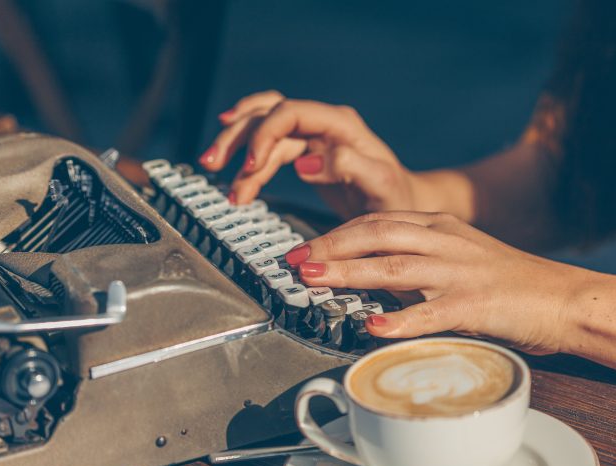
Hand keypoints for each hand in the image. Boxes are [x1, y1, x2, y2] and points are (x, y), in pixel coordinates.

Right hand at [199, 90, 417, 218]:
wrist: (402, 202)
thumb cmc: (396, 197)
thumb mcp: (381, 186)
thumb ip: (350, 169)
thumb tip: (306, 162)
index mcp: (341, 125)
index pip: (290, 113)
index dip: (264, 135)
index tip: (249, 167)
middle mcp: (324, 123)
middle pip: (268, 113)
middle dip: (237, 136)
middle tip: (213, 163)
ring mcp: (313, 134)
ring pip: (263, 126)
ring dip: (236, 146)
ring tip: (214, 170)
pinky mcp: (305, 150)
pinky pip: (269, 146)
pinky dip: (249, 161)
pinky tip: (236, 176)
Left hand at [286, 211, 584, 354]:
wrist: (564, 298)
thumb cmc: (509, 282)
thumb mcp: (458, 256)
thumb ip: (416, 260)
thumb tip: (369, 275)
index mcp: (439, 226)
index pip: (377, 220)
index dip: (335, 233)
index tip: (305, 248)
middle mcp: (445, 241)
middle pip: (377, 234)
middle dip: (330, 246)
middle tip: (295, 262)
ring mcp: (460, 272)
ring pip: (395, 266)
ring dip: (349, 272)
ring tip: (314, 280)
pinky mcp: (476, 304)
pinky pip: (432, 312)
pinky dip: (401, 320)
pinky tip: (374, 327)